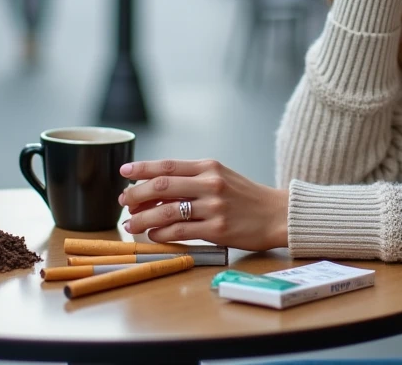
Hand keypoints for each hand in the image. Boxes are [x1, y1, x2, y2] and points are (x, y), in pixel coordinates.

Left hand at [118, 159, 288, 250]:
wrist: (277, 214)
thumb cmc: (246, 197)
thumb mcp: (222, 177)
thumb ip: (193, 179)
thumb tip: (156, 188)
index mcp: (209, 167)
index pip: (168, 165)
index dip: (142, 168)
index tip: (124, 171)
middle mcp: (210, 184)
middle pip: (162, 186)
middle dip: (137, 194)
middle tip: (124, 201)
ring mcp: (214, 207)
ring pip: (167, 211)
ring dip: (143, 218)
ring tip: (131, 224)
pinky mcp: (218, 229)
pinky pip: (180, 231)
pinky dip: (161, 234)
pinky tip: (153, 235)